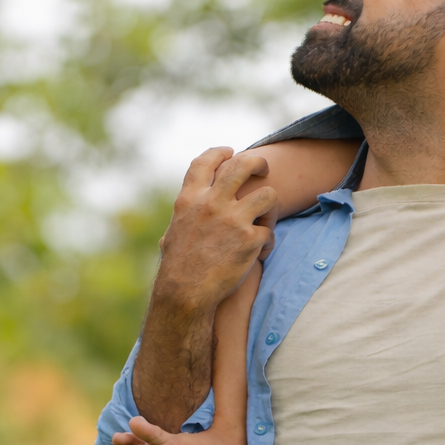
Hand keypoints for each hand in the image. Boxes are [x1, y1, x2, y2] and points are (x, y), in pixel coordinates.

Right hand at [151, 148, 278, 316]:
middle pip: (243, 165)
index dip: (220, 152)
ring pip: (268, 195)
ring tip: (265, 220)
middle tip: (264, 169)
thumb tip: (190, 204)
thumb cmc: (177, 266)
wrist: (185, 292)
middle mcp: (211, 203)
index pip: (205, 162)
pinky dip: (267, 244)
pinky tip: (260, 254)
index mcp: (189, 198)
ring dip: (270, 207)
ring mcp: (232, 220)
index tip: (230, 151)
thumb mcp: (174, 228)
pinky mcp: (250, 240)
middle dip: (258, 162)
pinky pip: (269, 233)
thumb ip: (188, 211)